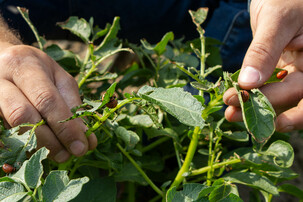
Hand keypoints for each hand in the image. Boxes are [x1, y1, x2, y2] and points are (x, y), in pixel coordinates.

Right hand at [0, 43, 96, 161]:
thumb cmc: (36, 70)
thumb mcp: (59, 78)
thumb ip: (73, 105)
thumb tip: (88, 140)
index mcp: (25, 65)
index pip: (47, 99)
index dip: (65, 127)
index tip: (82, 147)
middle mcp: (1, 79)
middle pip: (24, 116)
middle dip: (50, 141)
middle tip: (68, 156)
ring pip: (11, 128)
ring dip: (38, 147)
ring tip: (58, 155)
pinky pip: (3, 135)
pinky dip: (24, 146)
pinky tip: (39, 149)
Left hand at [224, 0, 302, 131]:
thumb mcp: (277, 20)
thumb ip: (264, 50)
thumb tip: (248, 83)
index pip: (300, 89)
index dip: (272, 100)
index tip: (242, 102)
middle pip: (291, 100)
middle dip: (261, 110)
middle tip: (233, 115)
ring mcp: (296, 71)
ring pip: (278, 98)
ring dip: (254, 106)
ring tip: (229, 113)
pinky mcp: (282, 70)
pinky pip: (269, 87)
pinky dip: (252, 93)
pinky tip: (234, 98)